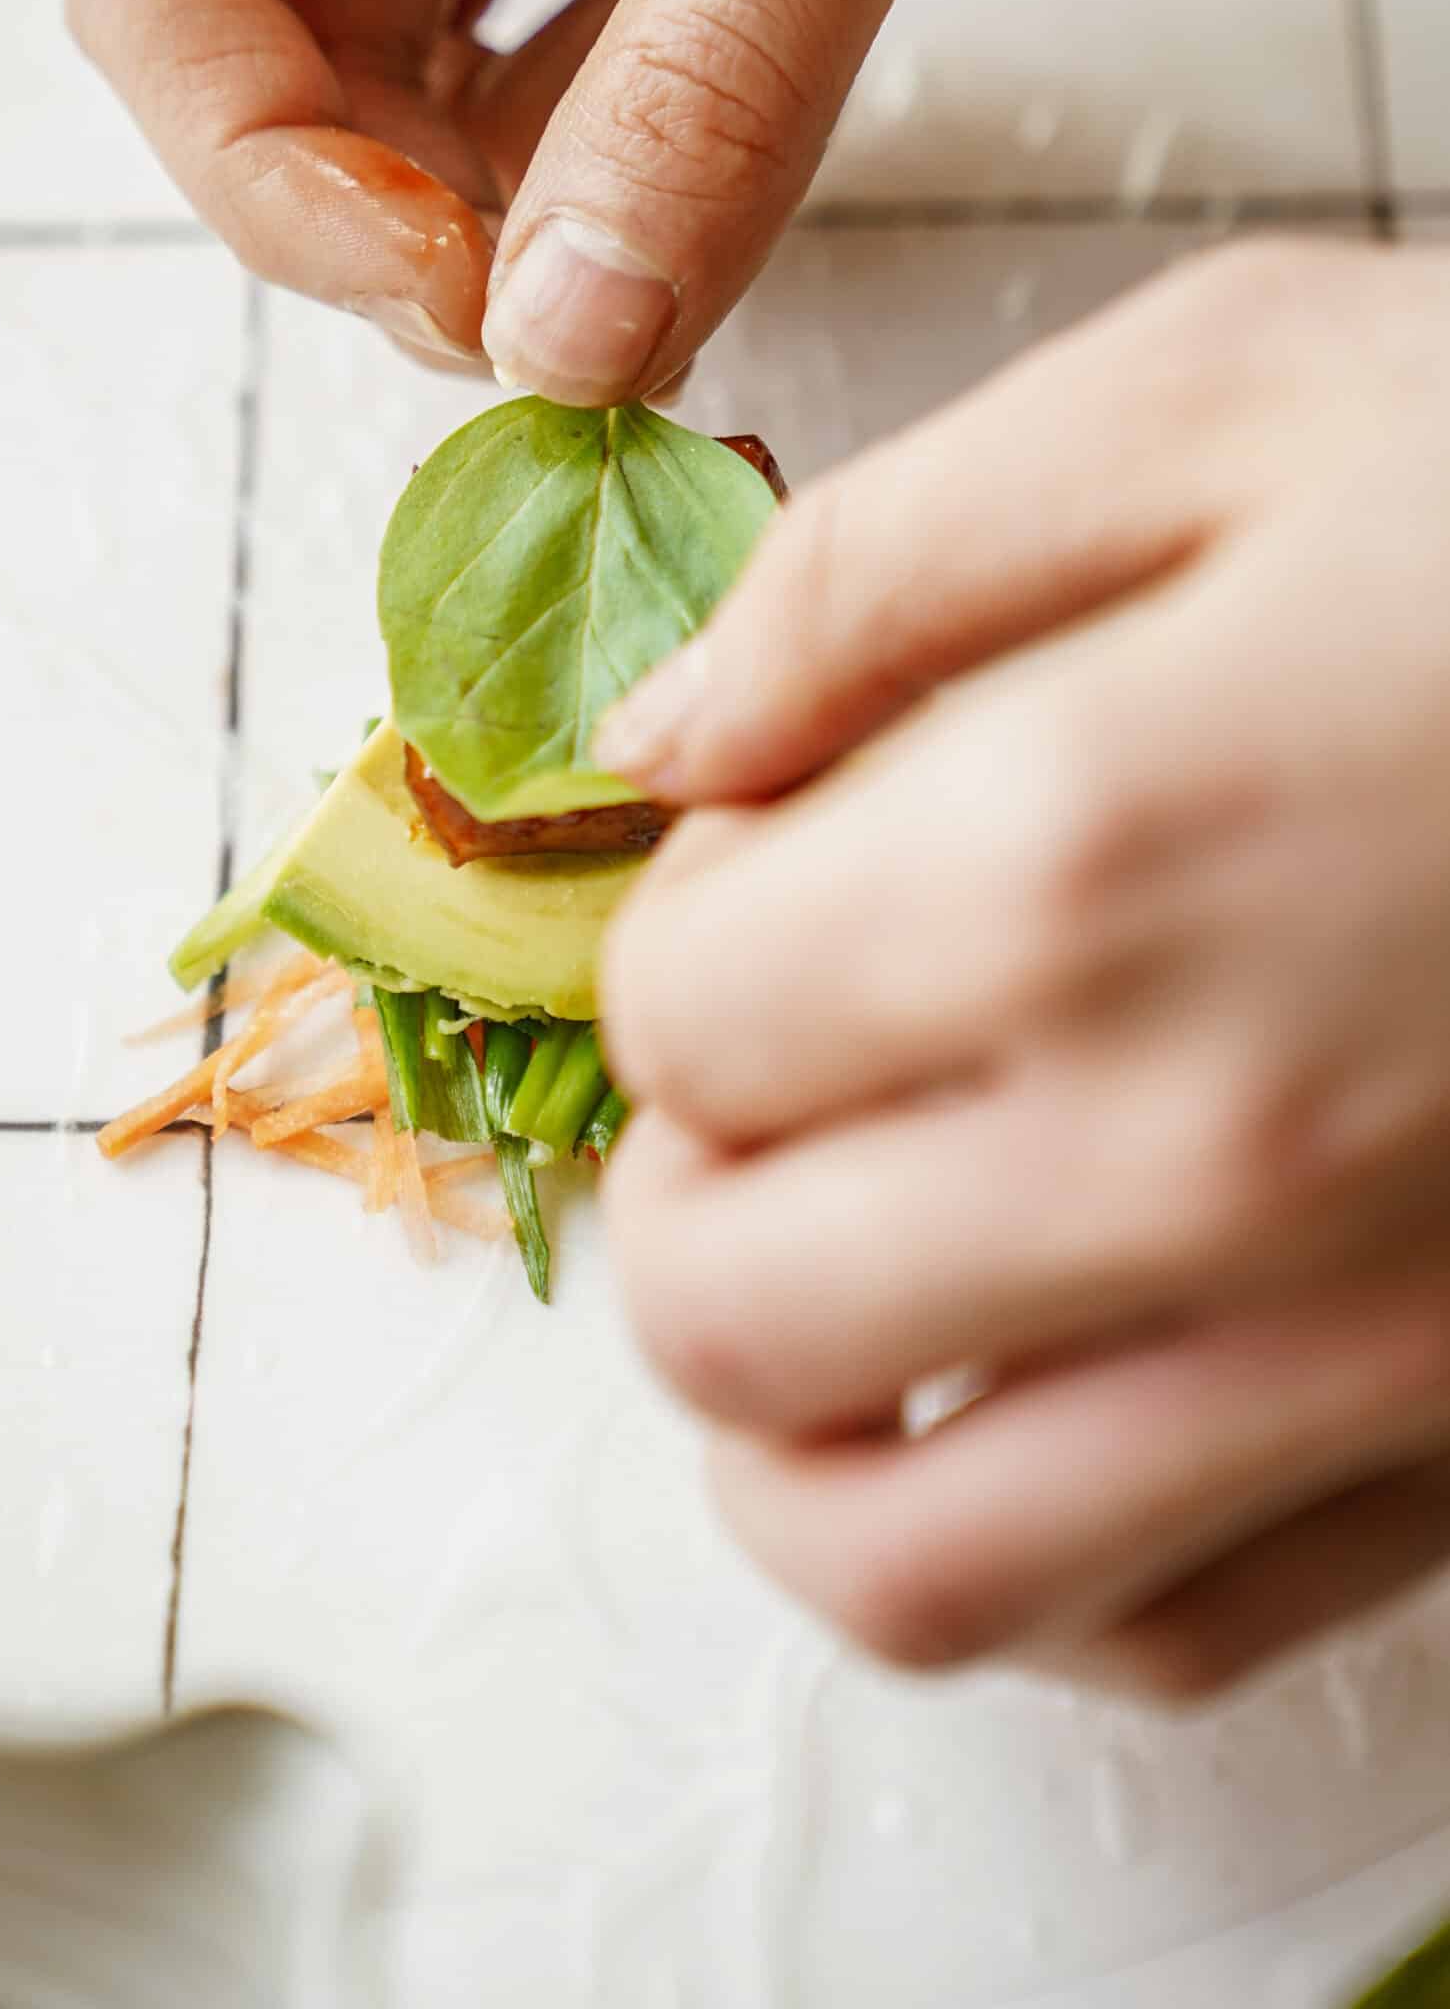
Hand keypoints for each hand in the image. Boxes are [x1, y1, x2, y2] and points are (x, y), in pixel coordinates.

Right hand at [70, 0, 1442, 398]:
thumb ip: (721, 56)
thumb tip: (582, 334)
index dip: (270, 168)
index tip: (453, 298)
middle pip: (295, 23)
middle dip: (405, 210)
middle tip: (566, 340)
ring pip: (445, 39)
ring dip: (517, 197)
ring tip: (636, 302)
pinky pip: (603, 15)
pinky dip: (634, 139)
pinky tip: (693, 216)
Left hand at [597, 239, 1449, 1698]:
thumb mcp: (1225, 389)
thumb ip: (878, 566)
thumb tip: (662, 738)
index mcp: (1079, 862)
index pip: (680, 1014)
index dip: (684, 924)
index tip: (777, 860)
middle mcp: (1198, 1155)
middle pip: (728, 1310)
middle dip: (688, 1181)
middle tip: (767, 1063)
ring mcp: (1360, 1350)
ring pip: (905, 1563)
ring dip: (787, 1432)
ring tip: (824, 1273)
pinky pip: (1162, 1632)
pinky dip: (1022, 1558)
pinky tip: (1030, 1394)